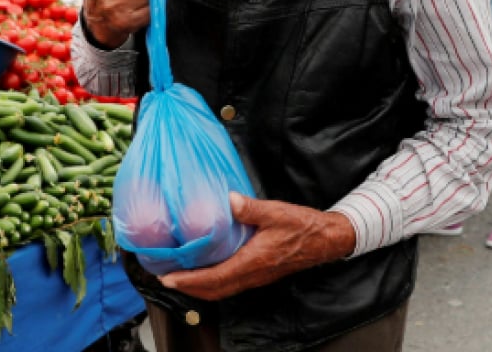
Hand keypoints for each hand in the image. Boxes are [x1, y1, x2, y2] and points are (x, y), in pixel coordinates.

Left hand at [158, 193, 356, 300]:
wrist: (326, 239)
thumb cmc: (303, 226)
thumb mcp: (276, 212)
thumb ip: (251, 208)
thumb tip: (230, 201)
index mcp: (254, 262)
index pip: (215, 278)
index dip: (190, 281)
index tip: (169, 278)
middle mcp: (253, 274)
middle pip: (214, 290)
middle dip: (188, 288)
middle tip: (165, 278)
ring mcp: (256, 276)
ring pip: (222, 289)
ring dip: (199, 287)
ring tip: (179, 276)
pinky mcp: (259, 273)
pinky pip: (231, 284)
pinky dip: (212, 282)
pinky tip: (204, 270)